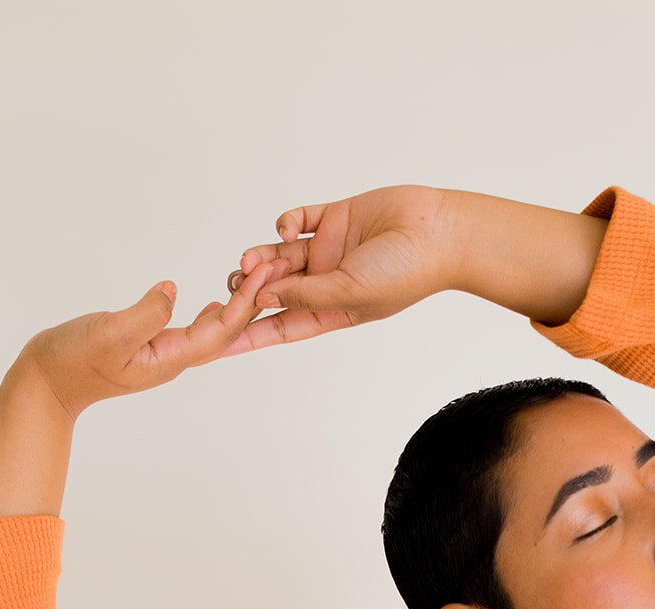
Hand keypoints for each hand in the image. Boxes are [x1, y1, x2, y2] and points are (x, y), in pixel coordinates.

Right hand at [22, 259, 294, 419]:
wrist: (48, 382)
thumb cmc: (73, 360)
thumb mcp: (109, 334)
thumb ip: (144, 314)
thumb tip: (174, 291)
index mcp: (171, 359)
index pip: (221, 330)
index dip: (246, 301)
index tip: (265, 272)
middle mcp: (174, 360)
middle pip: (225, 332)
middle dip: (252, 301)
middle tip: (274, 266)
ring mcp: (163, 356)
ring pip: (211, 331)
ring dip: (235, 307)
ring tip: (254, 279)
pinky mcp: (150, 348)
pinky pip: (190, 331)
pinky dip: (208, 313)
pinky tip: (214, 302)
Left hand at [219, 184, 458, 355]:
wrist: (438, 232)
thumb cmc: (405, 272)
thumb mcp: (349, 294)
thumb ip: (305, 295)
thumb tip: (261, 296)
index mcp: (333, 311)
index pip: (282, 327)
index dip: (248, 336)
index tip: (216, 346)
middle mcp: (328, 282)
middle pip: (276, 290)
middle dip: (251, 290)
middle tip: (233, 285)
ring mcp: (330, 250)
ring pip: (281, 255)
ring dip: (261, 257)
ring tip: (249, 258)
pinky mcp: (336, 218)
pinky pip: (301, 219)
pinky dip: (285, 222)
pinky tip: (284, 229)